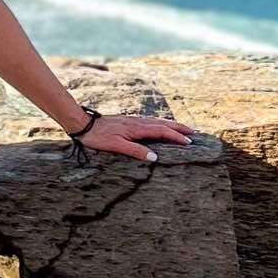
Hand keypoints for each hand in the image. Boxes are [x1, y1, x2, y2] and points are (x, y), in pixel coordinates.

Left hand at [74, 112, 193, 164]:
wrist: (84, 125)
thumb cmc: (99, 137)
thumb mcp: (117, 146)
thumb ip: (135, 151)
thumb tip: (155, 157)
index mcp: (137, 128)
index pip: (162, 132)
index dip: (176, 136)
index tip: (189, 142)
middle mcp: (137, 122)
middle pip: (163, 124)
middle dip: (179, 128)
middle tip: (193, 132)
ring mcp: (133, 120)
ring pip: (157, 121)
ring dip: (171, 125)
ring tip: (182, 128)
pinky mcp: (128, 121)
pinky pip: (150, 121)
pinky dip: (160, 123)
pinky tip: (159, 126)